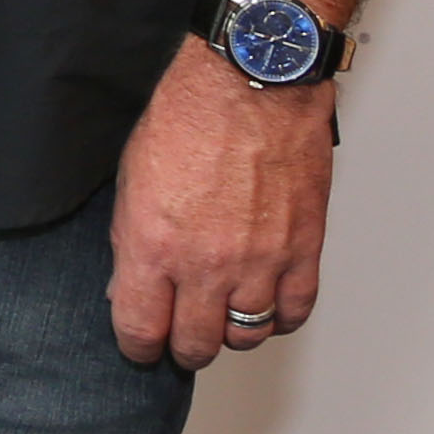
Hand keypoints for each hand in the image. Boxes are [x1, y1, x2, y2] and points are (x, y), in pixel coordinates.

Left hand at [108, 43, 330, 365]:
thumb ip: (130, 242)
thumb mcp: (131, 181)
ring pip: (247, 334)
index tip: (140, 346)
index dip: (138, 346)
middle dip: (183, 348)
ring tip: (221, 319)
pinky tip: (265, 307)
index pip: (142, 328)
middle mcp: (207, 263)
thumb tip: (130, 285)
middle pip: (196, 343)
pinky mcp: (303, 249)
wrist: (251, 85)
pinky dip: (279, 318)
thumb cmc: (188, 118)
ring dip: (231, 333)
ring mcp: (260, 261)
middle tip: (180, 339)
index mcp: (154, 245)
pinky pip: (294, 310)